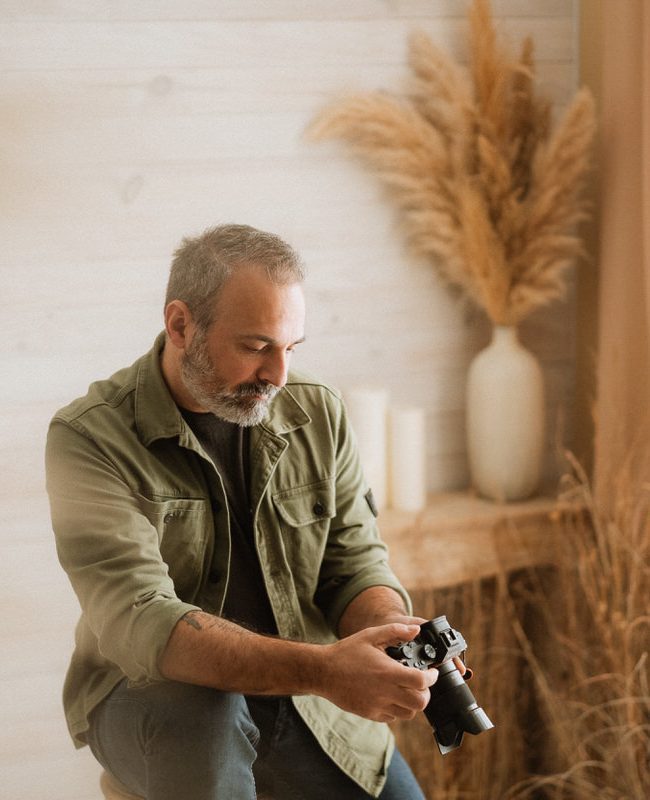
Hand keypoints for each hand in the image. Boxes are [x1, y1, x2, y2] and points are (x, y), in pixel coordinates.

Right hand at [316, 623, 438, 722]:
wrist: (323, 672)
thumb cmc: (346, 652)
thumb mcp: (370, 635)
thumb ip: (395, 631)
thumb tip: (416, 630)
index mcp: (387, 672)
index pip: (421, 682)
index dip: (432, 677)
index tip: (431, 671)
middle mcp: (384, 692)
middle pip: (420, 702)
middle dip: (426, 692)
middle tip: (421, 682)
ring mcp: (377, 706)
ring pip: (409, 714)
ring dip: (413, 702)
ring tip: (407, 689)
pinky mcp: (370, 714)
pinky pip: (393, 717)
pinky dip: (397, 708)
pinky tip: (391, 695)